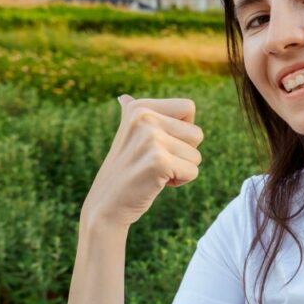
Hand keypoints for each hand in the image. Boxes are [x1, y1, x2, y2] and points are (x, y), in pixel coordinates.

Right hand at [81, 94, 203, 229]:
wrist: (106, 204)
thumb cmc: (124, 171)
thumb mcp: (126, 137)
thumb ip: (130, 115)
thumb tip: (125, 99)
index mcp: (140, 107)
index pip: (188, 108)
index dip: (183, 131)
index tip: (159, 143)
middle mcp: (144, 117)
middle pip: (197, 133)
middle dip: (184, 153)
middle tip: (156, 162)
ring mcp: (151, 139)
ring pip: (196, 155)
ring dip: (181, 169)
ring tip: (154, 172)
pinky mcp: (158, 161)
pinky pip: (193, 172)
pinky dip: (180, 181)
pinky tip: (156, 183)